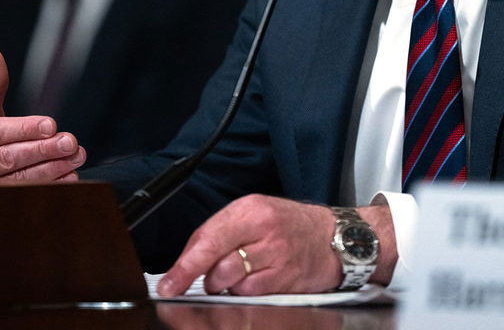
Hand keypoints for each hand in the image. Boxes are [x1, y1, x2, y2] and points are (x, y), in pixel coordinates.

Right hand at [0, 49, 86, 180]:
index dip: (22, 129)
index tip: (52, 124)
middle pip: (6, 159)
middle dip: (42, 150)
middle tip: (71, 142)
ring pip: (17, 182)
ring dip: (51, 169)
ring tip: (76, 157)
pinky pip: (24, 200)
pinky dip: (49, 188)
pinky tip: (70, 178)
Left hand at [156, 195, 398, 296]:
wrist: (335, 236)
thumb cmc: (289, 224)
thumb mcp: (253, 212)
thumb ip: (219, 231)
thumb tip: (185, 260)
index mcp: (250, 209)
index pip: (208, 240)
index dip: (184, 267)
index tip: (168, 285)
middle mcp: (264, 231)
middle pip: (216, 266)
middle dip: (207, 276)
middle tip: (212, 272)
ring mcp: (277, 257)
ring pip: (231, 283)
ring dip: (225, 284)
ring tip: (240, 271)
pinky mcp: (286, 280)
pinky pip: (250, 294)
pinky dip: (245, 292)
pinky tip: (256, 279)